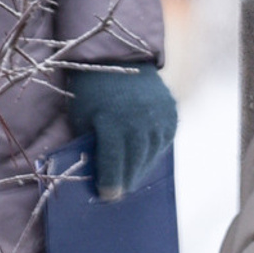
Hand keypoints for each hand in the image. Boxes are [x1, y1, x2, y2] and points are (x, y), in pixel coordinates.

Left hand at [65, 63, 178, 201]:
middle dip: (126, 181)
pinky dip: (152, 152)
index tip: (107, 196)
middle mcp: (139, 122)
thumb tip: (97, 173)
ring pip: (151, 155)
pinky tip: (142, 158)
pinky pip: (163, 142)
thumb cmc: (92, 90)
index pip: (113, 163)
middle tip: (118, 193)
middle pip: (135, 163)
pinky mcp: (171, 114)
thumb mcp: (82, 117)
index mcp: (112, 122)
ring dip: (141, 169)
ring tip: (130, 178)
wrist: (119, 57)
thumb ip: (91, 143)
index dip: (110, 183)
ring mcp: (159, 118)